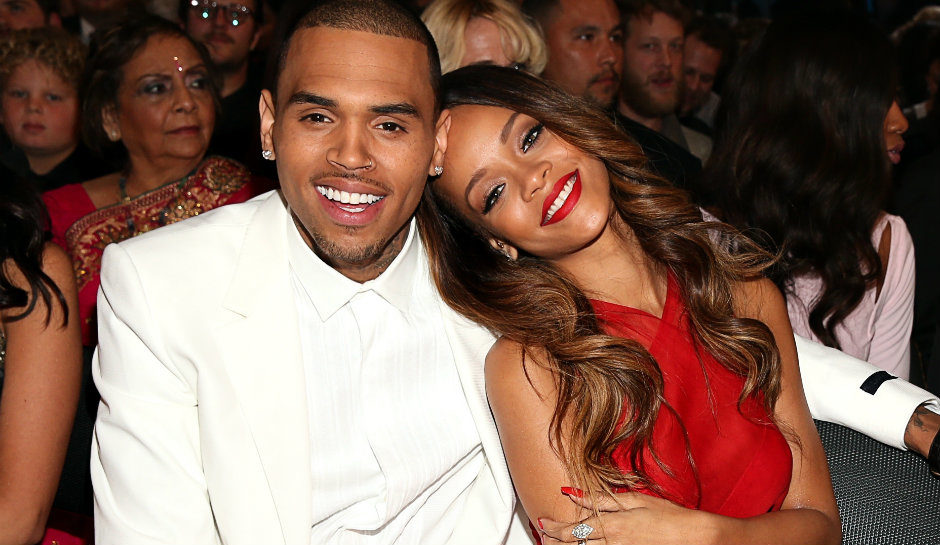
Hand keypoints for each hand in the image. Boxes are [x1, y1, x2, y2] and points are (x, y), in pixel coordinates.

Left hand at [538, 489, 713, 544]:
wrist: (695, 538)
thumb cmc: (669, 517)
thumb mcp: (635, 501)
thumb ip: (603, 501)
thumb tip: (574, 493)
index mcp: (613, 526)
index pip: (573, 531)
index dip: (553, 529)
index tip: (542, 523)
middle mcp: (613, 544)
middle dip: (554, 541)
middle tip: (543, 535)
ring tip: (554, 543)